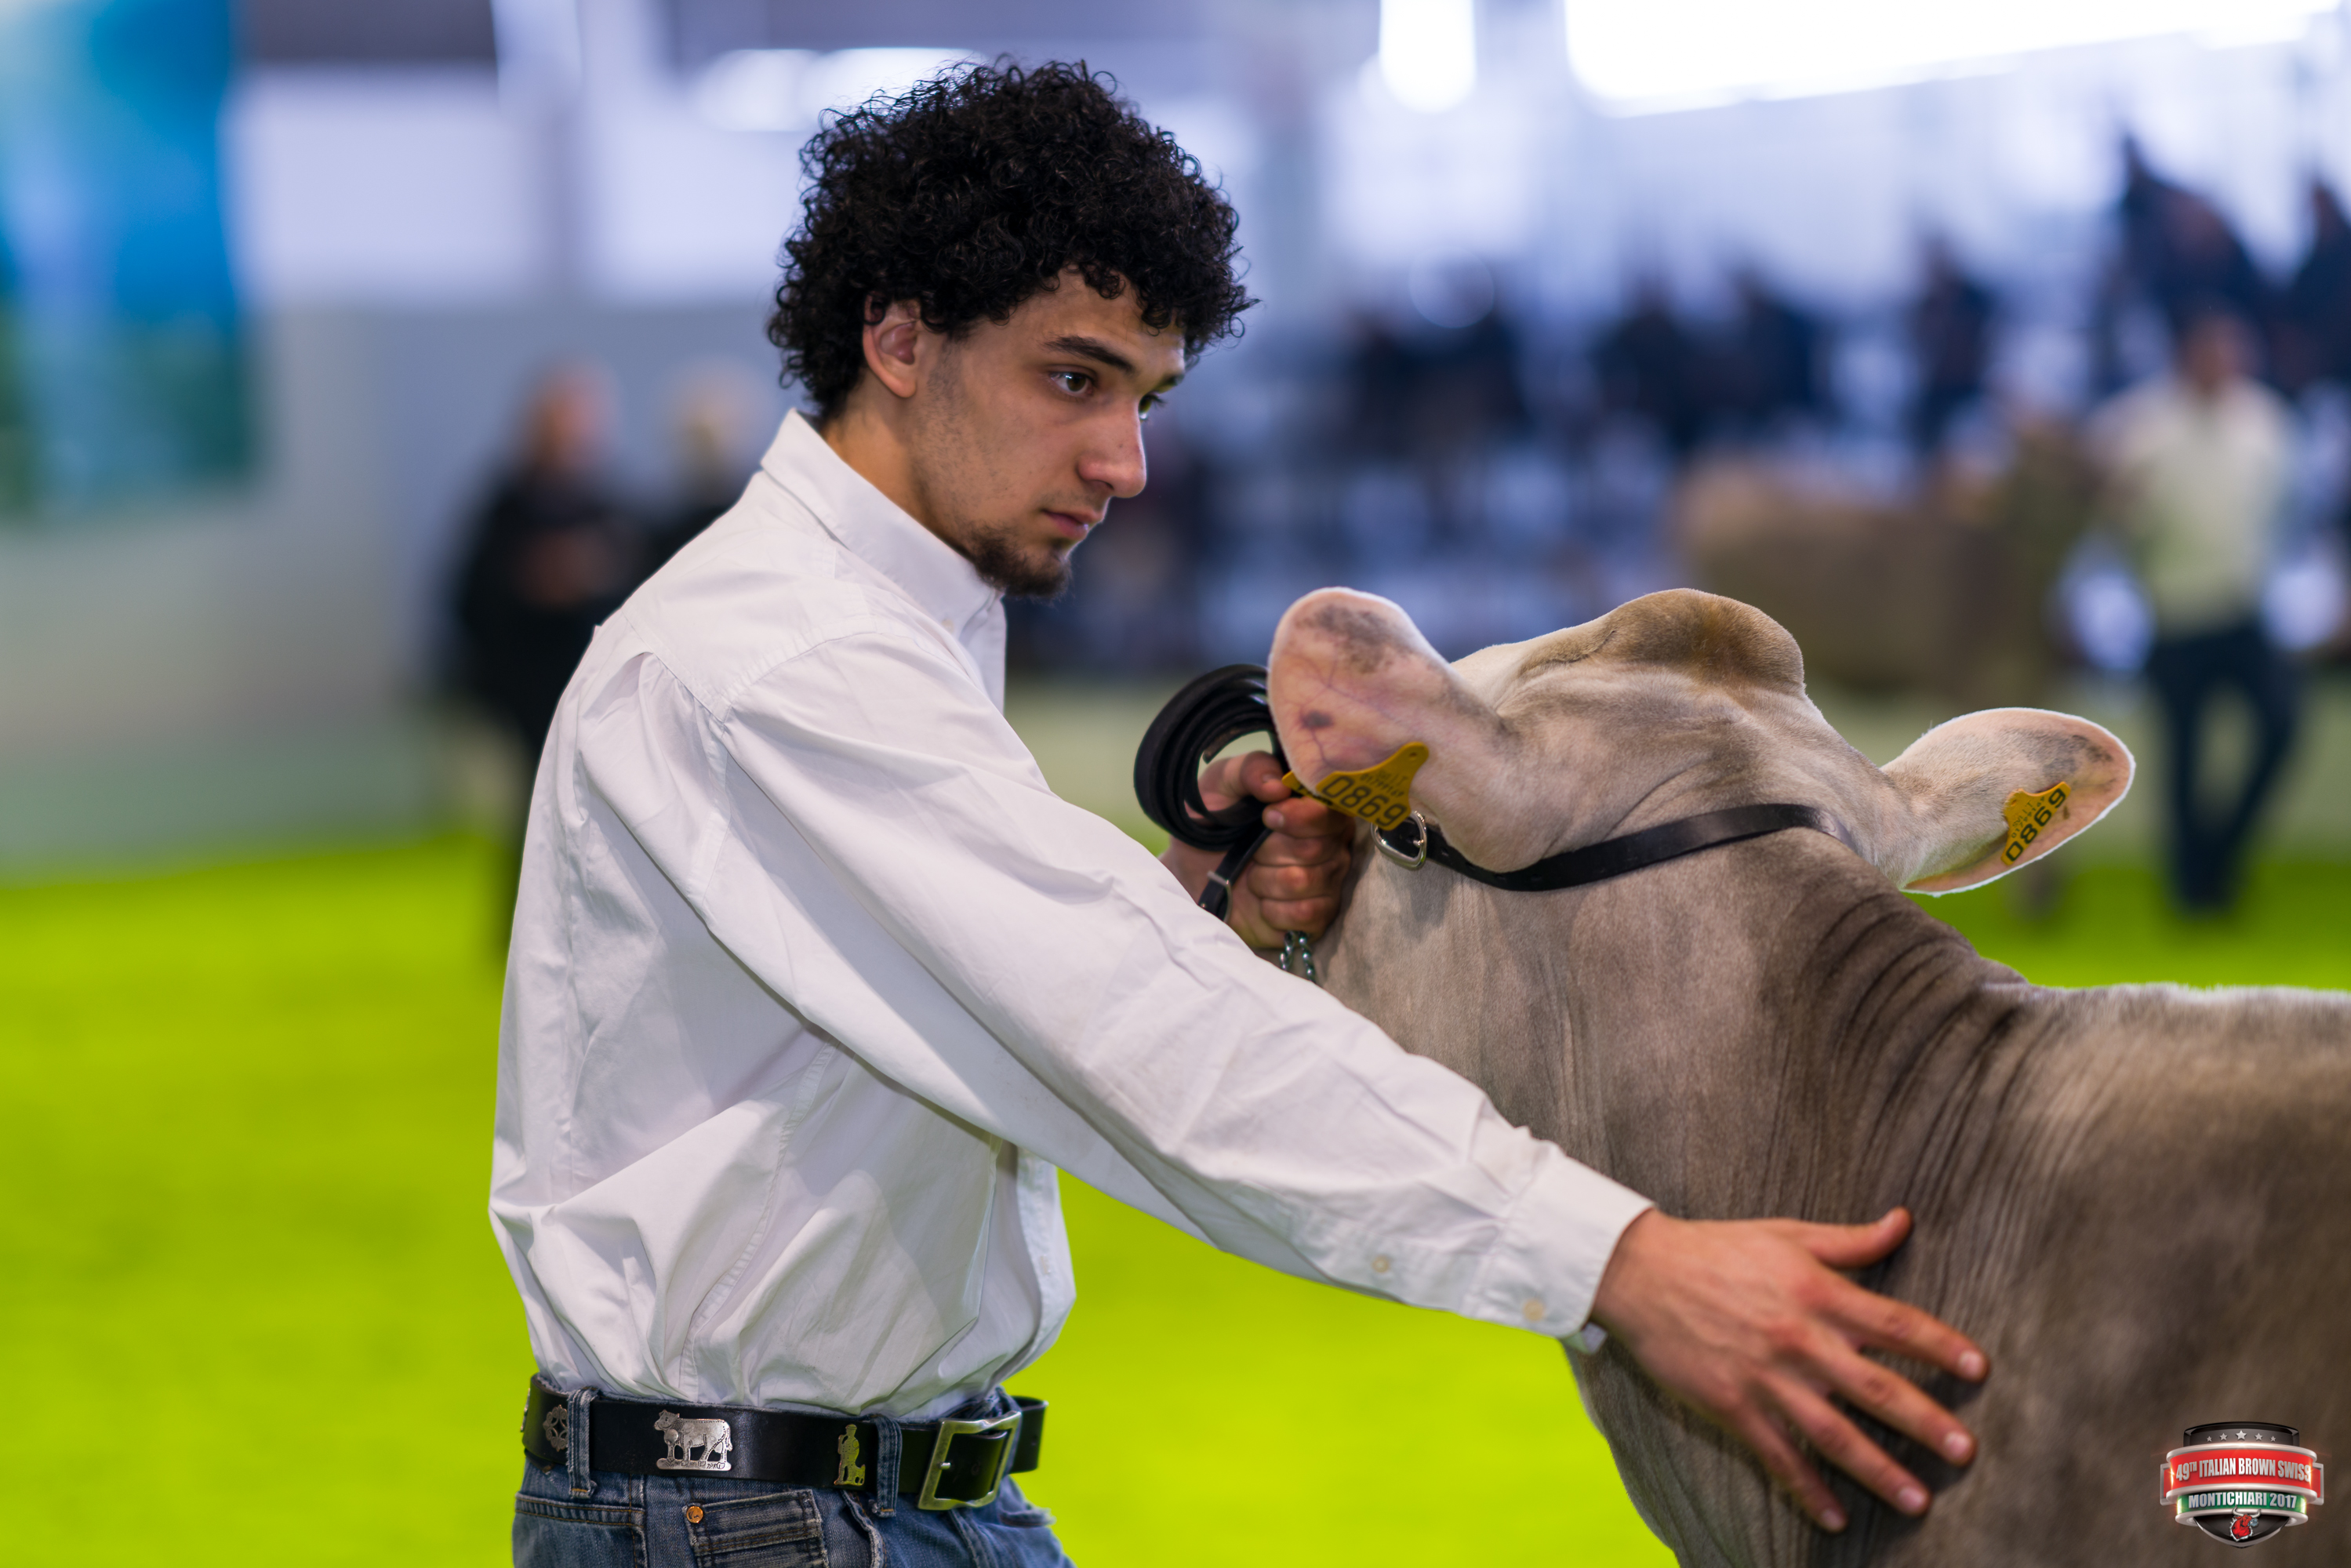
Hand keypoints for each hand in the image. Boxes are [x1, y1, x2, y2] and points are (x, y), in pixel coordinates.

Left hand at [1158, 751, 1355, 948]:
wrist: (1194, 872)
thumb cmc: (1215, 821)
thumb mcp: (1221, 784)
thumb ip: (1250, 770)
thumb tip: (1277, 787)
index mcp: (1316, 807)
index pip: (1329, 813)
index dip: (1298, 818)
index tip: (1267, 817)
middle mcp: (1332, 844)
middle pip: (1316, 849)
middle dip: (1270, 851)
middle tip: (1252, 850)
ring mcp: (1327, 882)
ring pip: (1305, 882)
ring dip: (1266, 881)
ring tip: (1252, 876)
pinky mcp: (1317, 916)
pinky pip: (1305, 915)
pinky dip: (1273, 910)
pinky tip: (1261, 902)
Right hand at [1589, 1207, 1986, 1531]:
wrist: (1640, 1272)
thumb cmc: (1718, 1249)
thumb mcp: (1787, 1235)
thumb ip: (1850, 1241)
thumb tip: (1904, 1221)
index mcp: (1816, 1292)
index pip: (1893, 1323)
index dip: (1940, 1346)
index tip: (1980, 1371)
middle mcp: (1799, 1339)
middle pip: (1875, 1388)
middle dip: (1925, 1422)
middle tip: (1967, 1454)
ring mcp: (1765, 1378)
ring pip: (1833, 1433)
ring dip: (1878, 1471)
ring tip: (1917, 1500)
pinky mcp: (1733, 1407)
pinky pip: (1777, 1457)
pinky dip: (1806, 1490)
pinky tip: (1834, 1517)